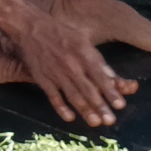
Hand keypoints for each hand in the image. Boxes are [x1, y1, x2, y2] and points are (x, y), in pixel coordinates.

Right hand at [3, 8, 137, 127]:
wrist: (30, 27)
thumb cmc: (61, 31)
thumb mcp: (83, 39)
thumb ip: (97, 59)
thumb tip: (112, 76)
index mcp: (83, 53)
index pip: (100, 76)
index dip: (111, 91)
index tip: (120, 105)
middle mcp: (71, 65)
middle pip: (88, 89)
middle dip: (100, 106)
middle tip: (110, 121)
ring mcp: (56, 73)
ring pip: (73, 95)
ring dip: (85, 110)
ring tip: (95, 123)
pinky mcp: (42, 78)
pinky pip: (53, 96)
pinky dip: (61, 107)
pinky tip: (69, 118)